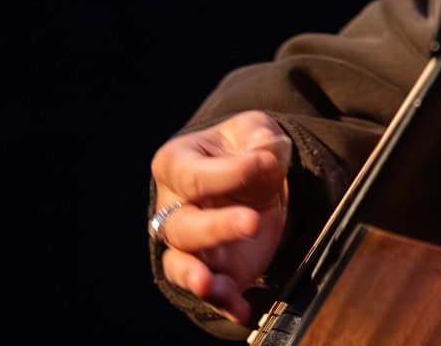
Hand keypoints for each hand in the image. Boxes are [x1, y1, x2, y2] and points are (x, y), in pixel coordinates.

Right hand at [151, 110, 292, 325]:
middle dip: (215, 227)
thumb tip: (266, 152)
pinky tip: (241, 309)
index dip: (228, 173)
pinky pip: (210, 291)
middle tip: (251, 222)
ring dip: (196, 276)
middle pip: (181, 225)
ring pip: (180, 263)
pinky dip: (224, 302)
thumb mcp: (254, 131)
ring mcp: (189, 244)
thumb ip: (259, 137)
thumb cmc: (245, 149)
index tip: (266, 162)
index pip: (193, 176)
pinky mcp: (214, 269)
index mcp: (176, 164)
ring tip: (210, 283)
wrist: (259, 177)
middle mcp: (174, 207)